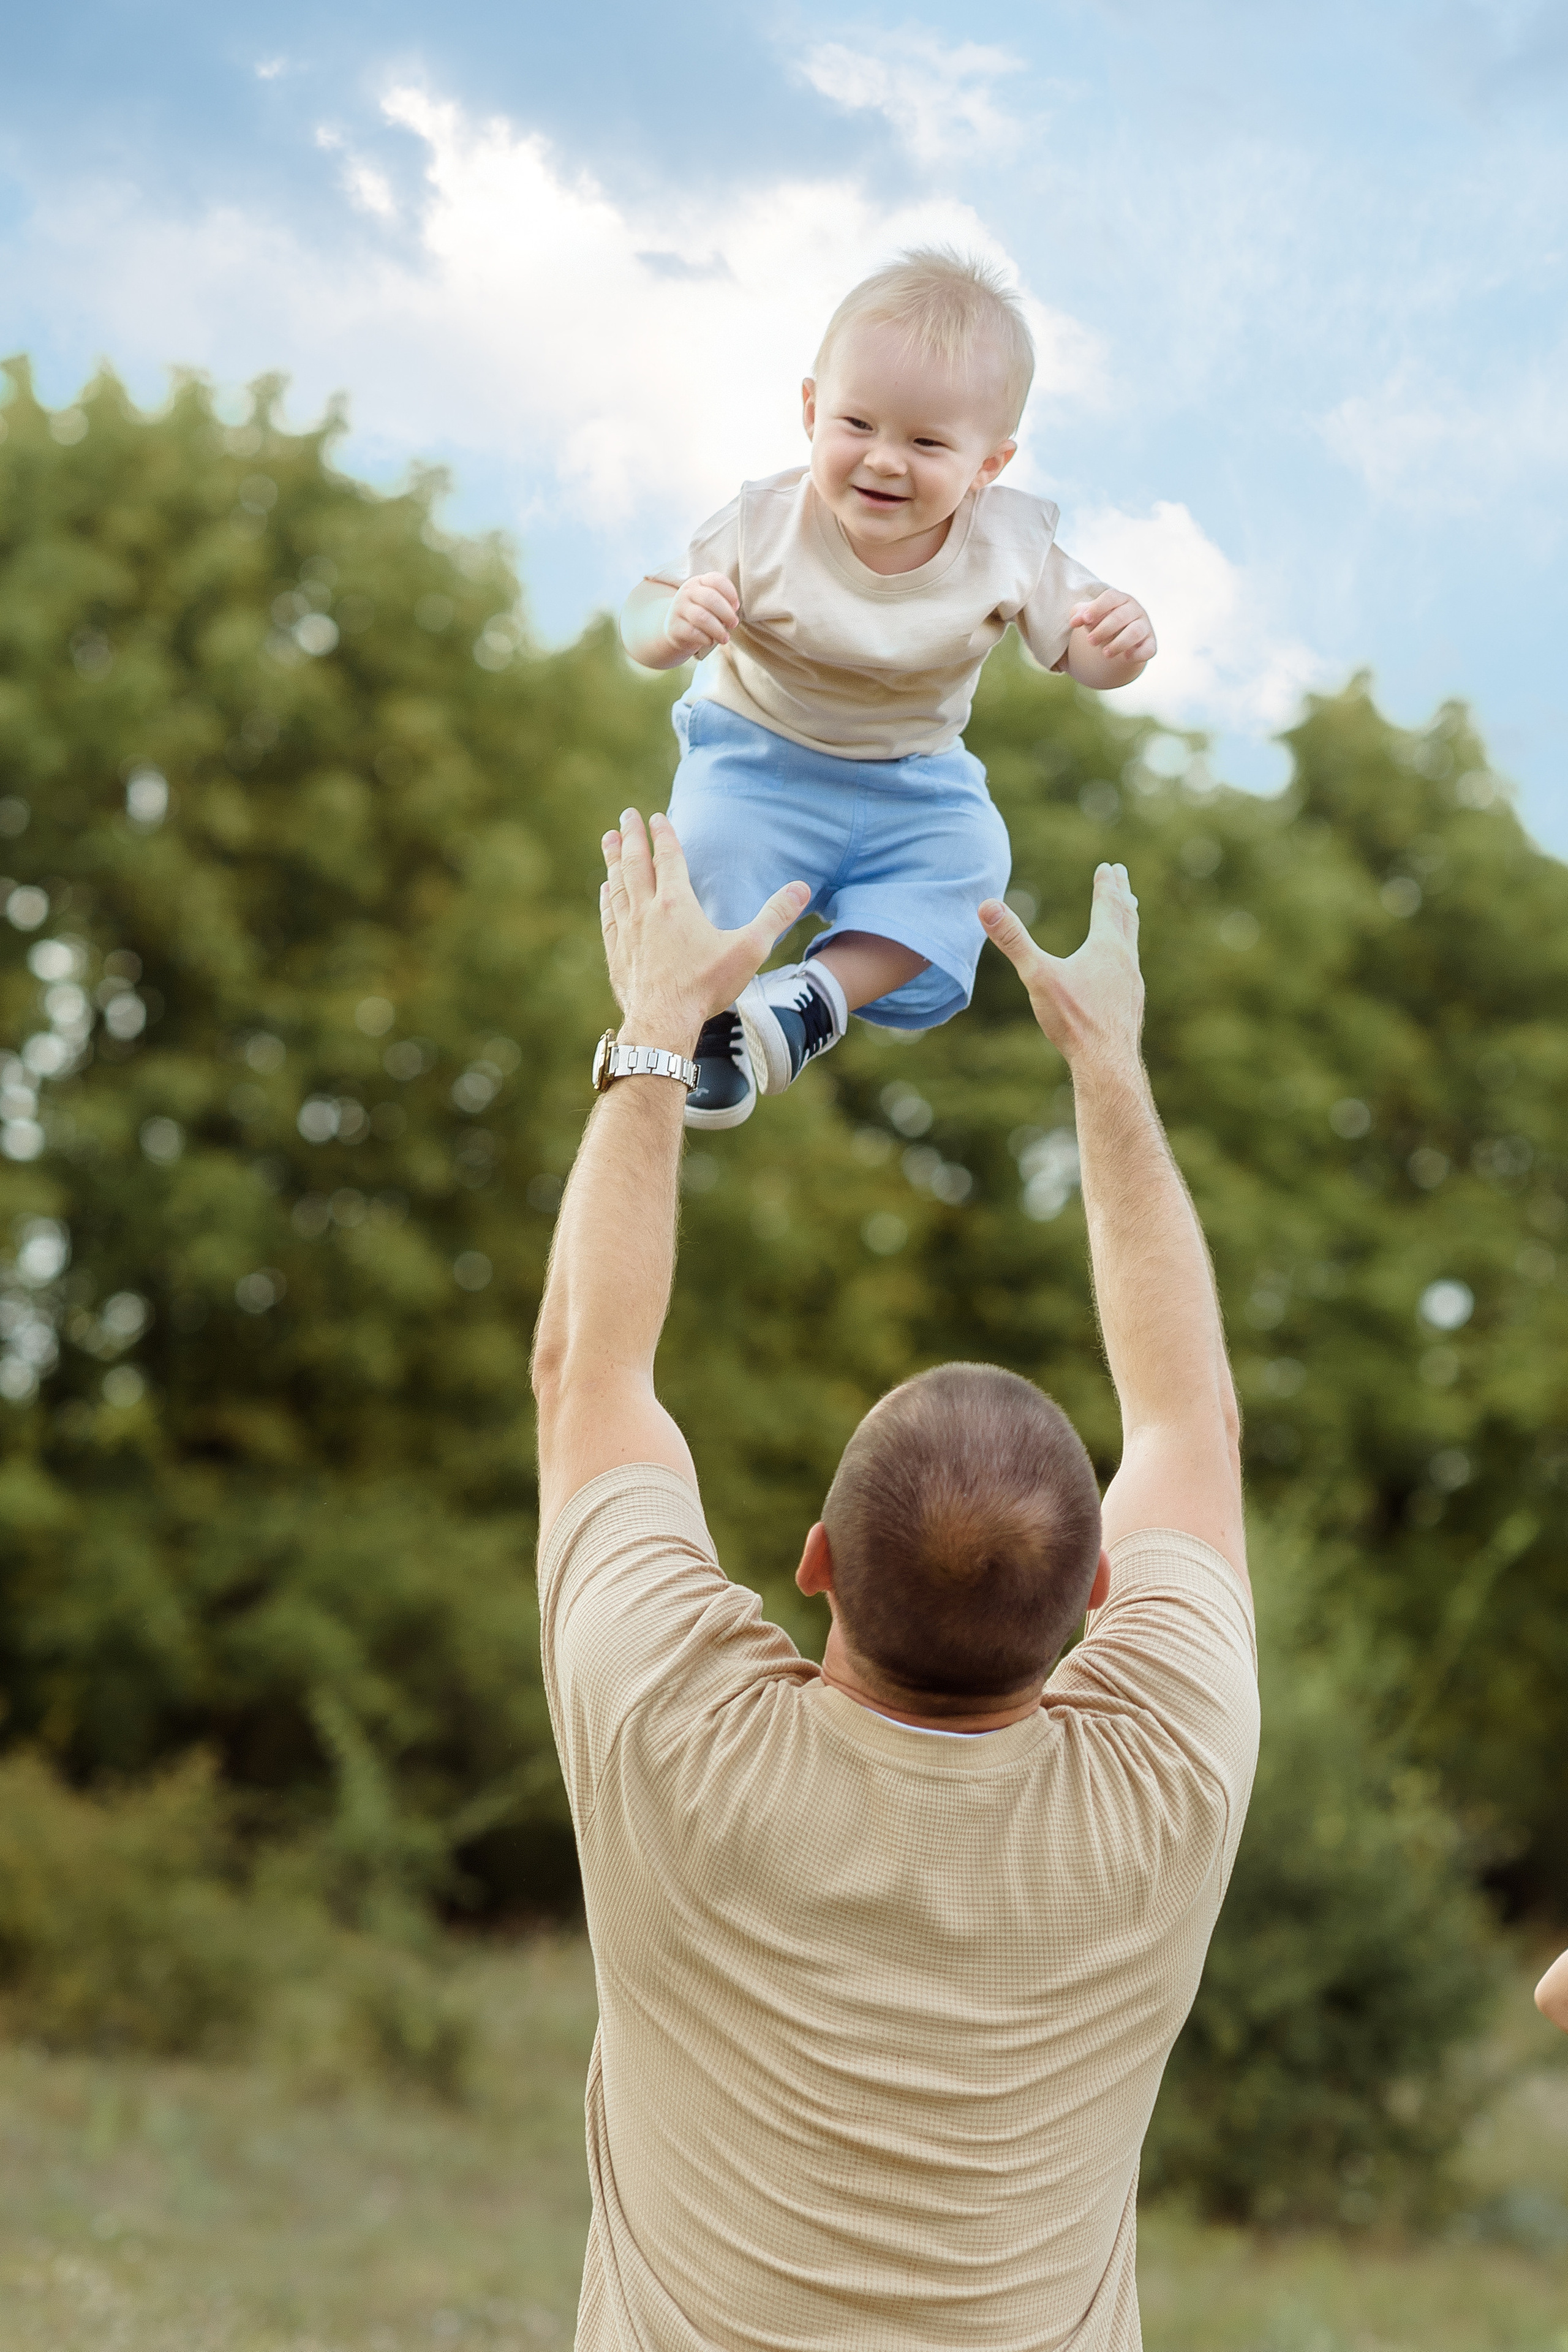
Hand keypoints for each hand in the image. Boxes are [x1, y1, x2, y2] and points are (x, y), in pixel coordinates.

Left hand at [600, 810, 808, 1046]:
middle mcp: (646, 911)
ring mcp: (627, 932)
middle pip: (635, 864)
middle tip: (625, 815)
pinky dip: (607, 898)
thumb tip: (801, 889)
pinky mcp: (617, 953)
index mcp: (676, 904)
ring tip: (608, 839)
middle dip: (630, 836)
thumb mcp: (748, 950)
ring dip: (613, 860)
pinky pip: (609, 916)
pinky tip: (605, 890)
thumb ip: (774, 916)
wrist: (663, 1023)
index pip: (668, 858)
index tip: (655, 816)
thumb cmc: (705, 987)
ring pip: (617, 885)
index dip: (663, 834)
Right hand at [664, 572, 740, 660]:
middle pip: (710, 598)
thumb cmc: (702, 616)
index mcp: (698, 582)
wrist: (677, 631)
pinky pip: (692, 632)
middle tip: (733, 624)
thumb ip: (723, 604)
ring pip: (701, 617)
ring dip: (718, 629)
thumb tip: (733, 613)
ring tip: (725, 638)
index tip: (736, 607)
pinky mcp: (674, 627)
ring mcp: (678, 608)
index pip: (716, 580)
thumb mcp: (711, 605)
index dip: (730, 593)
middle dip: (727, 613)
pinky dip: (706, 639)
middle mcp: (687, 592)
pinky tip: (710, 641)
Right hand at [978, 864, 1144, 1078]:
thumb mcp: (1037, 975)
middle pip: (1125, 918)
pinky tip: (1121, 969)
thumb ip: (1013, 940)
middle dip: (1121, 895)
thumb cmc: (1074, 1020)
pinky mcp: (1131, 1005)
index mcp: (1106, 947)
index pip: (1107, 905)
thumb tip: (986, 906)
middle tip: (1122, 877)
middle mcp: (1125, 960)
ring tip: (1127, 913)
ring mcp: (1132, 983)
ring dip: (1127, 923)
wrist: (1108, 1063)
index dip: (1106, 885)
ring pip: (1131, 944)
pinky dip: (1125, 955)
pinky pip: (1130, 970)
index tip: (1110, 867)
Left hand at [1070, 590, 1155, 668]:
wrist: (1120, 640)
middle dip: (1103, 630)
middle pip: (1121, 616)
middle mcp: (1135, 610)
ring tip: (1105, 654)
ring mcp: (1144, 626)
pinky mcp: (1150, 644)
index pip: (1111, 597)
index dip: (1097, 608)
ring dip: (1119, 643)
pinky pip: (1149, 648)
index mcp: (1120, 599)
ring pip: (1135, 632)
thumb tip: (1075, 621)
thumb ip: (1080, 614)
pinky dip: (1138, 653)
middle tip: (1090, 642)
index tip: (1085, 620)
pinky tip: (1126, 657)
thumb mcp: (1090, 616)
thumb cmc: (1103, 622)